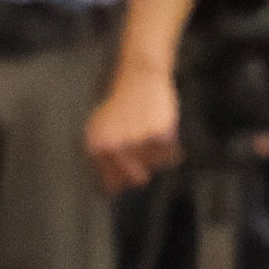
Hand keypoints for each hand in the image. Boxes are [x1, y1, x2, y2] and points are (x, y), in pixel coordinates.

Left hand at [86, 63, 181, 192]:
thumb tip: (113, 191)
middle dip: (142, 167)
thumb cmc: (121, 105)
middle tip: (141, 145)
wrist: (138, 77)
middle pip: (137, 178)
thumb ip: (104, 159)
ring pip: (156, 166)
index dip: (123, 181)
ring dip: (157, 153)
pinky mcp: (161, 136)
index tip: (128, 173)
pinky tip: (162, 129)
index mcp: (97, 147)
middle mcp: (116, 147)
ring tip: (150, 131)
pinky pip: (171, 156)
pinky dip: (171, 147)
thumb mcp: (101, 130)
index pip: (113, 183)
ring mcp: (138, 142)